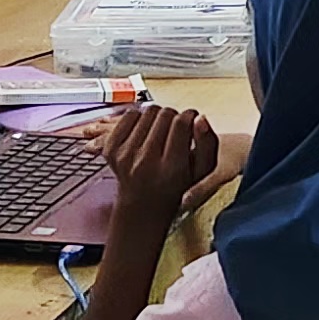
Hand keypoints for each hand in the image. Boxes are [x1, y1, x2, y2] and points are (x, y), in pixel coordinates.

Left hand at [98, 104, 219, 221]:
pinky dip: (139, 118)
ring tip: (161, 131)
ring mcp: (125, 155)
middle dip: (174, 116)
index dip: (190, 116)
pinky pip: (128, 115)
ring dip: (157, 117)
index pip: (181, 123)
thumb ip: (207, 144)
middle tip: (176, 129)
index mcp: (170, 168)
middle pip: (164, 114)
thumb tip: (199, 117)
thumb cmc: (175, 189)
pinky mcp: (111, 149)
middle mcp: (145, 161)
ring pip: (147, 112)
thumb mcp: (201, 173)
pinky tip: (145, 131)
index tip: (191, 120)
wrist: (142, 208)